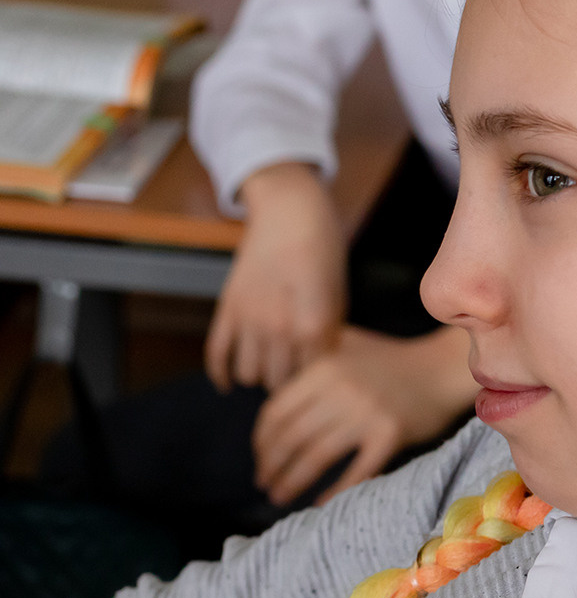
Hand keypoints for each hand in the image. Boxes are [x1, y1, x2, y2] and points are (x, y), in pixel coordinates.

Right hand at [205, 163, 347, 393]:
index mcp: (313, 324)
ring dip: (261, 376)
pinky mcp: (227, 307)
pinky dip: (220, 374)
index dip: (319, 380)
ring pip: (249, 373)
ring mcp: (248, 317)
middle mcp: (278, 326)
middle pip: (280, 381)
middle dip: (291, 383)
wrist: (290, 213)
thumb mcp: (340, 296)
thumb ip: (331, 335)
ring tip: (272, 368)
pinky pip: (215, 352)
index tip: (321, 378)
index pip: (313, 375)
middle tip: (298, 376)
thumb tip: (323, 368)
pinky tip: (228, 384)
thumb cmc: (324, 252)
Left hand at [253, 325, 478, 505]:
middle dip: (270, 464)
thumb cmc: (394, 358)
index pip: (276, 410)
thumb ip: (313, 353)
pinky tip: (320, 503)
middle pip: (291, 436)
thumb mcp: (348, 343)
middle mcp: (340, 390)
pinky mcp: (391, 435)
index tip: (260, 456)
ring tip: (280, 495)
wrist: (444, 367)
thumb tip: (274, 379)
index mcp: (324, 367)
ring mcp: (366, 414)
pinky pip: (356, 470)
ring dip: (292, 480)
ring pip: (316, 455)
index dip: (262, 439)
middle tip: (264, 483)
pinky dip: (335, 491)